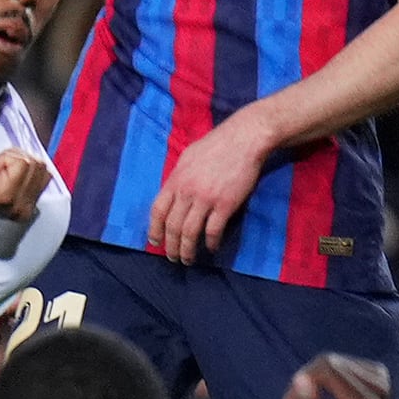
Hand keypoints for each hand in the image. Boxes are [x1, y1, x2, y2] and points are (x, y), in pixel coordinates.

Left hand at [0, 145, 52, 221]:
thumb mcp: (1, 169)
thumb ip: (23, 170)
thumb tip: (39, 160)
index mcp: (25, 207)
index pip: (45, 171)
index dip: (20, 160)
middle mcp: (25, 211)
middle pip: (41, 165)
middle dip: (15, 157)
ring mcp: (16, 206)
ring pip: (31, 162)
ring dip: (7, 157)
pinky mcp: (5, 196)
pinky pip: (18, 162)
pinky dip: (1, 158)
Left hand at [145, 107, 277, 263]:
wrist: (244, 138)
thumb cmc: (216, 145)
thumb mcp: (188, 157)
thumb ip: (178, 177)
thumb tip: (172, 194)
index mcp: (175, 180)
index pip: (157, 211)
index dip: (154, 230)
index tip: (155, 242)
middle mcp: (187, 191)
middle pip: (172, 226)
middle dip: (170, 246)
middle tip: (173, 258)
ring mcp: (206, 198)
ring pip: (190, 232)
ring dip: (187, 250)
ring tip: (188, 260)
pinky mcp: (225, 204)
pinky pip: (213, 230)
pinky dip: (211, 243)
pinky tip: (212, 248)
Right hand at [280, 353, 393, 398]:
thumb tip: (299, 379)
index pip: (327, 367)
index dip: (302, 380)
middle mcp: (378, 386)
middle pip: (329, 361)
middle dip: (307, 378)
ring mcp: (382, 378)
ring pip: (334, 360)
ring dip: (316, 377)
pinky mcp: (380, 373)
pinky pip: (344, 363)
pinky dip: (329, 375)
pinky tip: (327, 394)